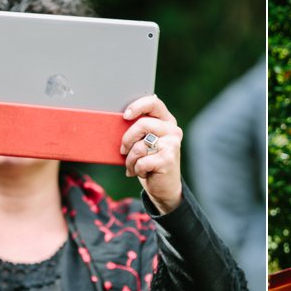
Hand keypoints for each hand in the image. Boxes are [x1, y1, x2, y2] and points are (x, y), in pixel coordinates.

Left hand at [120, 94, 182, 213]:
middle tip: (123, 150)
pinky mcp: (168, 159)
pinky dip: (137, 170)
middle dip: (127, 139)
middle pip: (142, 124)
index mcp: (166, 121)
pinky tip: (143, 173)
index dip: (138, 106)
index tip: (125, 116)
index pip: (154, 103)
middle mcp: (172, 130)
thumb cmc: (149, 161)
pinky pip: (141, 161)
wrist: (163, 187)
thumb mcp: (144, 142)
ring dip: (130, 160)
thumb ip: (138, 130)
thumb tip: (118, 120)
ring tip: (134, 166)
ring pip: (139, 146)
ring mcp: (172, 145)